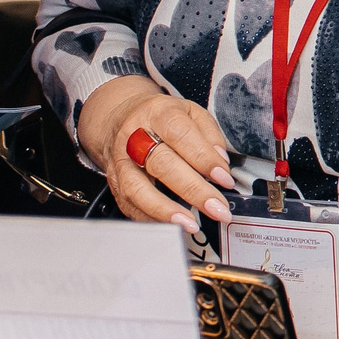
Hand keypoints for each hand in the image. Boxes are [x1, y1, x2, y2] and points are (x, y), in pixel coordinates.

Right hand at [78, 77, 237, 231]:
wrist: (119, 118)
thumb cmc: (160, 118)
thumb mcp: (190, 112)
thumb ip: (209, 133)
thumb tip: (220, 160)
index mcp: (158, 113)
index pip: (180, 135)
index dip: (204, 158)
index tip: (224, 178)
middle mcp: (134, 137)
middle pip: (162, 164)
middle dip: (193, 190)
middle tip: (217, 207)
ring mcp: (121, 162)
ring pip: (137, 189)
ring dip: (166, 211)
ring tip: (191, 224)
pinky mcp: (114, 183)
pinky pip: (129, 205)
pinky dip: (151, 219)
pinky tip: (171, 226)